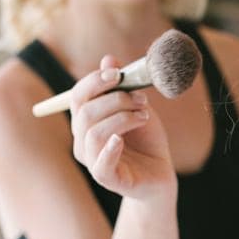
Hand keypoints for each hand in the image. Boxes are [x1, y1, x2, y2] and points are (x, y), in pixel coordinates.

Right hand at [68, 55, 175, 200]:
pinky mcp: (106, 178)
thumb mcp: (137, 108)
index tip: (118, 74)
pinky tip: (122, 140)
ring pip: (94, 133)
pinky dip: (110, 148)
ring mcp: (92, 160)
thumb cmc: (146, 140)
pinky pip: (100, 165)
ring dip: (122, 118)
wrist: (160, 173)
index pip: (78, 96)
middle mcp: (83, 140)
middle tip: (141, 99)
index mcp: (86, 120)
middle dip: (115, 100)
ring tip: (144, 116)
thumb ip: (123, 87)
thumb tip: (108, 59)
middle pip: (85, 112)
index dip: (95, 81)